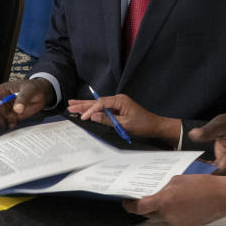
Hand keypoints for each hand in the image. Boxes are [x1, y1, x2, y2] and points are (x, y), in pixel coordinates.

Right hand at [0, 78, 52, 138]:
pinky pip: (7, 123)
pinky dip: (6, 128)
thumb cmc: (33, 87)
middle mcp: (3, 101)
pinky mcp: (12, 116)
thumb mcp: (29, 90)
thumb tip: (17, 109)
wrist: (41, 94)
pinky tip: (5, 134)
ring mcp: (7, 109)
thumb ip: (23, 98)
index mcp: (4, 90)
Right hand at [67, 93, 181, 145]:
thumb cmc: (143, 125)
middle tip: (70, 106)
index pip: (101, 103)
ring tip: (72, 104)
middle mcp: (118, 100)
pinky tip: (85, 109)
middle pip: (97, 101)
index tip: (83, 117)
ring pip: (98, 104)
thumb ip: (108, 120)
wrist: (154, 126)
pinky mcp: (117, 109)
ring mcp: (117, 104)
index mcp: (120, 100)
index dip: (90, 110)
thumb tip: (93, 116)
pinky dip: (93, 110)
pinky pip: (103, 109)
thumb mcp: (125, 124)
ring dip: (86, 106)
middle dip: (83, 104)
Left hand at [122, 174, 225, 225]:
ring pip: (161, 218)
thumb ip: (164, 188)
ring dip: (160, 210)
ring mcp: (175, 223)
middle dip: (146, 207)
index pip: (140, 208)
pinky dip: (171, 214)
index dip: (130, 206)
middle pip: (149, 214)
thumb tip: (156, 193)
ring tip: (169, 199)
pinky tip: (180, 205)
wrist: (221, 197)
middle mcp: (167, 215)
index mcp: (164, 201)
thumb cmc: (200, 183)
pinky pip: (171, 221)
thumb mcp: (178, 179)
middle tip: (146, 198)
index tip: (126, 202)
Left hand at [187, 109, 225, 174]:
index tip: (192, 168)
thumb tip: (193, 134)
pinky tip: (196, 163)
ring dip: (203, 171)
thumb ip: (207, 131)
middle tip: (187, 167)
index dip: (207, 171)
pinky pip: (215, 171)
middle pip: (219, 174)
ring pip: (217, 174)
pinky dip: (205, 168)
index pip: (222, 169)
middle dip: (203, 172)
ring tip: (190, 165)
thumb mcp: (219, 123)